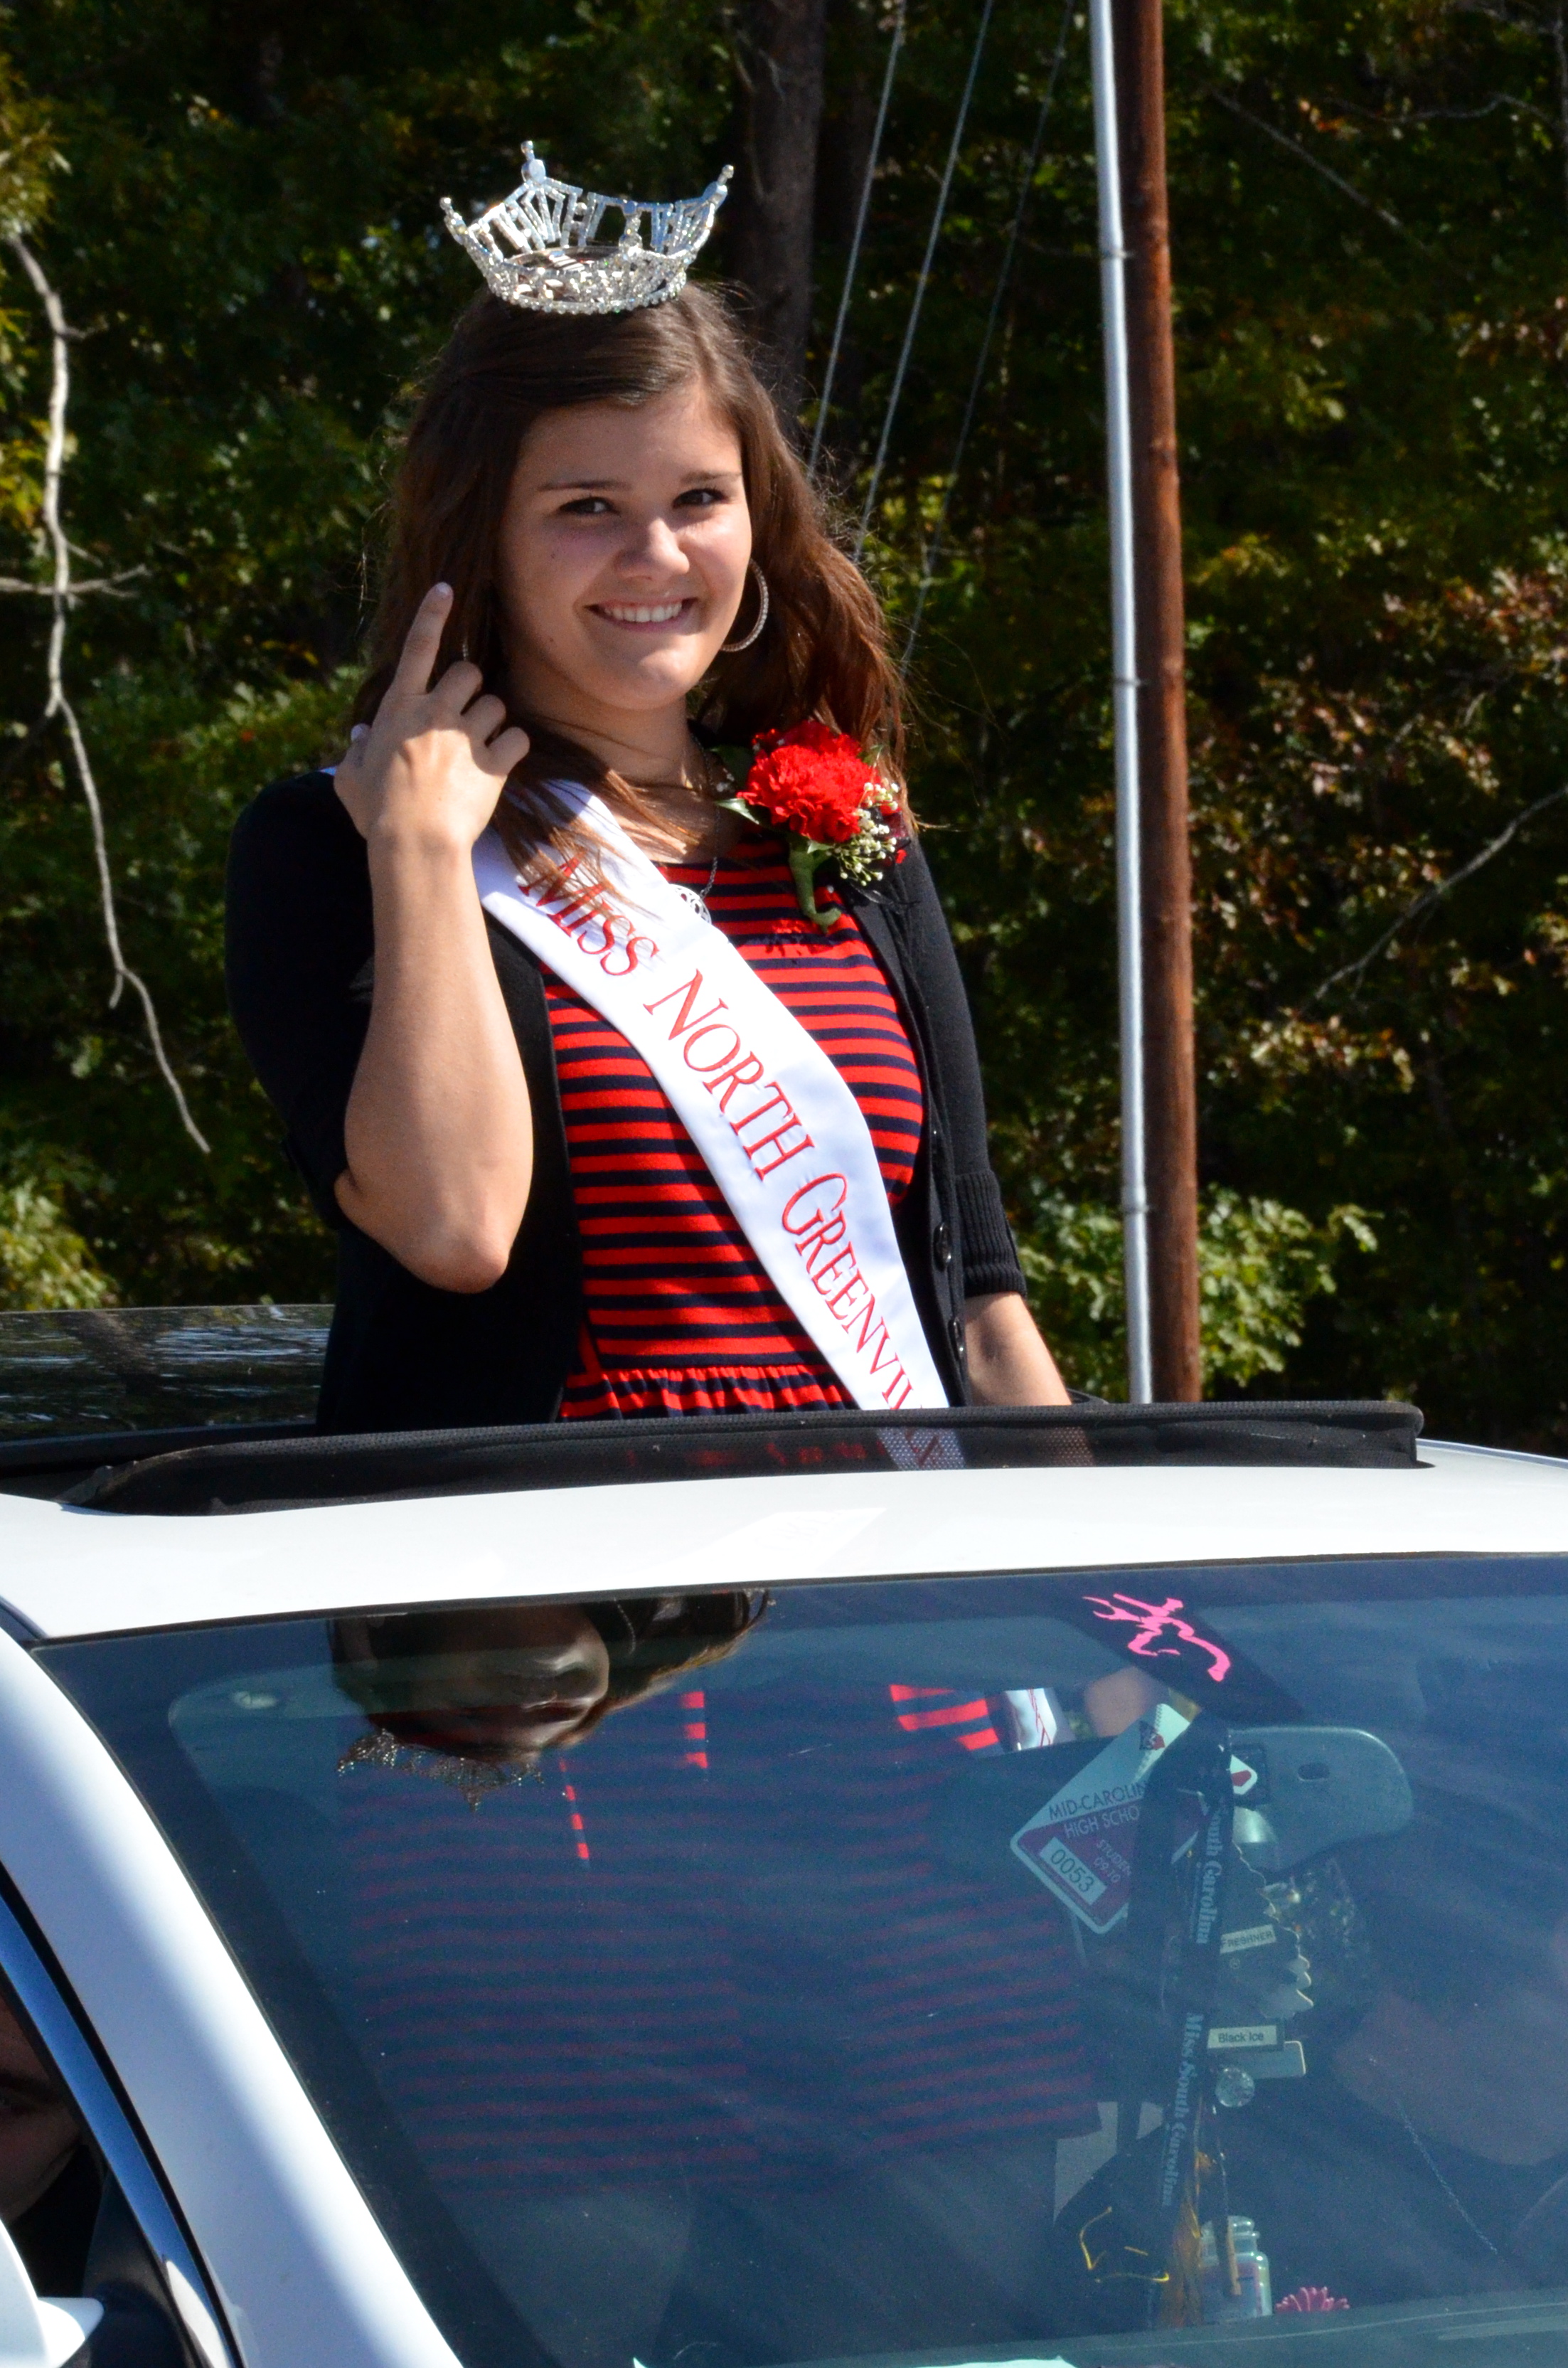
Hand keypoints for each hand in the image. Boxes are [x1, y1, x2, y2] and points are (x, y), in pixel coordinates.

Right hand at [335, 583, 530, 853]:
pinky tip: (503, 760)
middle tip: (462, 713)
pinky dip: (514, 746)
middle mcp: (434, 713)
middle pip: (467, 671)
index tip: (446, 588)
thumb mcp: (350, 780)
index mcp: (398, 709)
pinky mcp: (494, 763)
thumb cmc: (377, 814)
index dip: (433, 615)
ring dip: (492, 718)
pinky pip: (518, 738)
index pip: (417, 647)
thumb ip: (353, 753)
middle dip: (468, 686)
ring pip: (495, 703)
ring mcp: (466, 736)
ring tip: (480, 743)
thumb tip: (359, 736)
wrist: (415, 843)